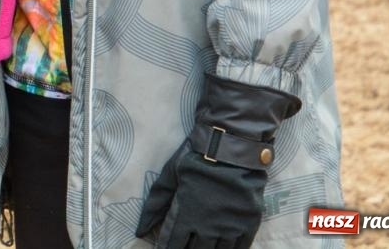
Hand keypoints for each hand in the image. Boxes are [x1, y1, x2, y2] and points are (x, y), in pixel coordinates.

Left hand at [137, 74, 302, 247]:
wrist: (232, 149)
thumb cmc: (196, 160)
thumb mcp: (170, 177)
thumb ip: (155, 205)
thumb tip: (140, 230)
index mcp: (186, 216)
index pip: (172, 243)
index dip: (166, 248)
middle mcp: (208, 227)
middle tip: (181, 247)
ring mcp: (230, 228)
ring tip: (200, 247)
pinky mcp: (249, 224)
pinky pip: (240, 248)